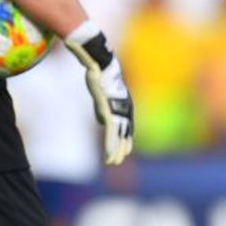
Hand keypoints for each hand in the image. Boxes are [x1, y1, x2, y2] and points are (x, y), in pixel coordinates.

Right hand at [64, 25, 134, 165]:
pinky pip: (112, 132)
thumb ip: (103, 108)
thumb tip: (103, 121)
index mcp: (124, 105)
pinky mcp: (109, 110)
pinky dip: (111, 145)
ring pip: (119, 135)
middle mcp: (124, 108)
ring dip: (116, 150)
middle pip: (125, 132)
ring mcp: (118, 109)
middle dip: (122, 147)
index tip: (123, 150)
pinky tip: (110, 154)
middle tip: (118, 161)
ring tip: (113, 162)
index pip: (126, 125)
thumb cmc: (99, 75)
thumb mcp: (102, 94)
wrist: (99, 63)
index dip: (125, 138)